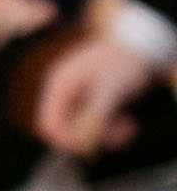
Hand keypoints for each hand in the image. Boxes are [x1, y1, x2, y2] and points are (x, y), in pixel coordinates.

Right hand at [33, 29, 156, 157]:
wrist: (142, 43)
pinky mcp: (91, 102)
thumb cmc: (124, 59)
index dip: (66, 139)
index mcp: (59, 85)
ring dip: (106, 134)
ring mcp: (77, 98)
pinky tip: (128, 123)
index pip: (49, 123)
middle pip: (67, 129)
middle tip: (120, 136)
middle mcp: (64, 93)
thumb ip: (95, 113)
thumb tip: (83, 138)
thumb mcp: (111, 86)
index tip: (92, 147)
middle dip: (93, 137)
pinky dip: (111, 129)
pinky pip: (95, 124)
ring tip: (129, 127)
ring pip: (83, 130)